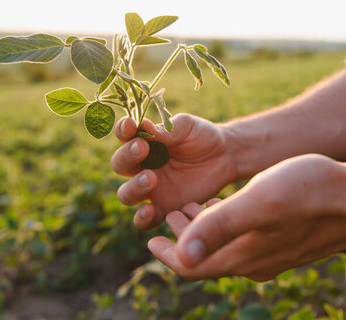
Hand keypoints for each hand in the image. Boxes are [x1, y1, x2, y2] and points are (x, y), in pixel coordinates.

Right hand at [111, 113, 236, 228]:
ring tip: (151, 178)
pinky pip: (144, 220)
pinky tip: (150, 210)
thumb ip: (167, 129)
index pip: (124, 135)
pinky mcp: (163, 208)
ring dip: (133, 187)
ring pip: (126, 194)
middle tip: (142, 149)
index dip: (122, 130)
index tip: (130, 125)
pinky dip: (142, 218)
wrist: (225, 157)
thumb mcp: (187, 126)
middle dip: (126, 157)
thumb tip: (145, 128)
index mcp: (143, 141)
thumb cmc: (202, 136)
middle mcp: (141, 166)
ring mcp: (150, 189)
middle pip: (120, 165)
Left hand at [147, 154, 345, 280]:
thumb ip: (220, 226)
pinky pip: (247, 241)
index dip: (168, 254)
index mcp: (244, 256)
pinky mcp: (288, 243)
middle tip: (169, 212)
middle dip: (183, 238)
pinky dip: (229, 226)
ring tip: (192, 205)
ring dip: (206, 229)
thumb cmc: (312, 192)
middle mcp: (257, 263)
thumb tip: (181, 254)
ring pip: (227, 248)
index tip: (150, 238)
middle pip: (208, 258)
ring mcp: (274, 255)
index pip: (192, 267)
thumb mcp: (259, 200)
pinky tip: (230, 204)